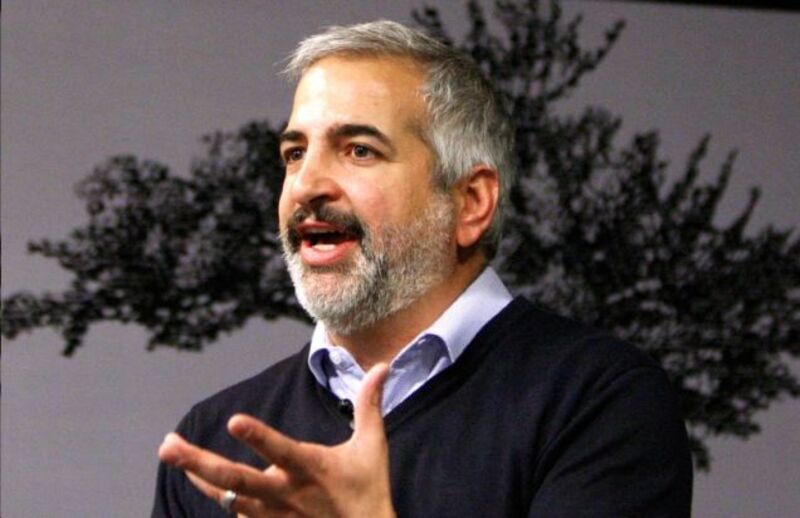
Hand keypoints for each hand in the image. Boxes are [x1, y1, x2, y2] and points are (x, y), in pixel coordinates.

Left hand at [158, 363, 394, 517]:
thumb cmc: (368, 489)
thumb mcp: (373, 445)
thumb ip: (369, 404)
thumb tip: (382, 365)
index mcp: (312, 468)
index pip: (280, 450)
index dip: (258, 436)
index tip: (233, 420)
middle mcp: (287, 493)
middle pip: (237, 480)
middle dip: (200, 463)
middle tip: (169, 447)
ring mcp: (275, 515)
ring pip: (228, 497)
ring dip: (199, 477)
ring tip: (172, 452)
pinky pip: (238, 514)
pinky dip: (219, 497)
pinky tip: (200, 480)